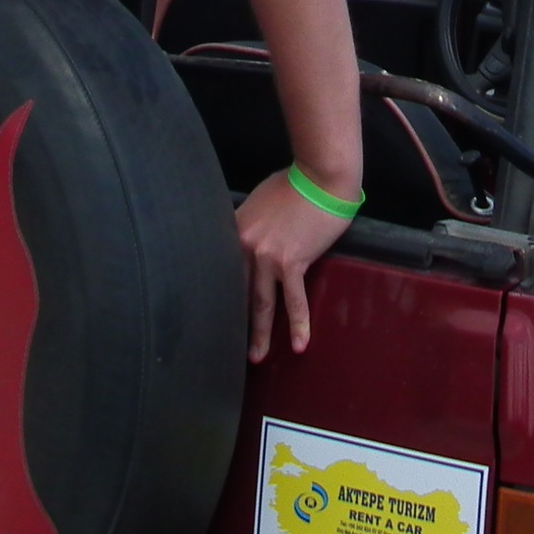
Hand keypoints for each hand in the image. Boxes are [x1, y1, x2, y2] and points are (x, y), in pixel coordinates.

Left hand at [236, 168, 352, 361]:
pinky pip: (295, 299)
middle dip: (233, 320)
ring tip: (256, 357)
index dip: (218, 293)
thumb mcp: (261, 200)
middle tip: (225, 347)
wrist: (321, 176)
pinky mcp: (293, 261)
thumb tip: (251, 238)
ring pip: (261, 302)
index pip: (223, 268)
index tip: (212, 313)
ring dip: (259, 334)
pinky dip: (298, 324)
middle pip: (237, 290)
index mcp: (236, 229)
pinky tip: (298, 345)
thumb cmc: (295, 183)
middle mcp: (246, 245)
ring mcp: (268, 255)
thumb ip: (251, 223)